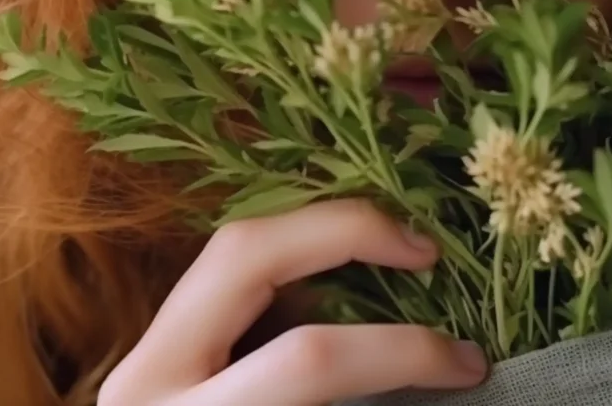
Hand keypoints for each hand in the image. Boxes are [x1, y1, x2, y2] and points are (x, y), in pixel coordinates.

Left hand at [98, 199, 489, 404]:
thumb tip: (451, 375)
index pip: (305, 361)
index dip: (401, 352)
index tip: (469, 362)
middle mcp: (149, 379)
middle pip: (246, 255)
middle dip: (347, 232)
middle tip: (425, 250)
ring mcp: (142, 358)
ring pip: (230, 248)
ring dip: (316, 235)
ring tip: (390, 250)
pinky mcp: (152, 352)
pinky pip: (228, 283)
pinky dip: (292, 270)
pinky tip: (340, 282)